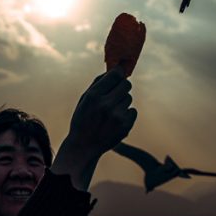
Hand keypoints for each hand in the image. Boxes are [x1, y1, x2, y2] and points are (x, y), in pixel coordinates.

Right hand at [52, 67, 136, 189]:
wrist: (84, 146)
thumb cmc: (83, 119)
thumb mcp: (85, 99)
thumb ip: (99, 82)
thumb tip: (115, 69)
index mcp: (94, 96)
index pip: (115, 75)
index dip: (119, 71)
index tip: (119, 72)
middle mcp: (106, 105)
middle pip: (126, 84)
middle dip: (122, 86)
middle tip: (115, 93)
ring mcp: (117, 116)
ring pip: (129, 98)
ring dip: (122, 102)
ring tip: (110, 112)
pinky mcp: (125, 126)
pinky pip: (133, 111)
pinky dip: (126, 114)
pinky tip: (115, 121)